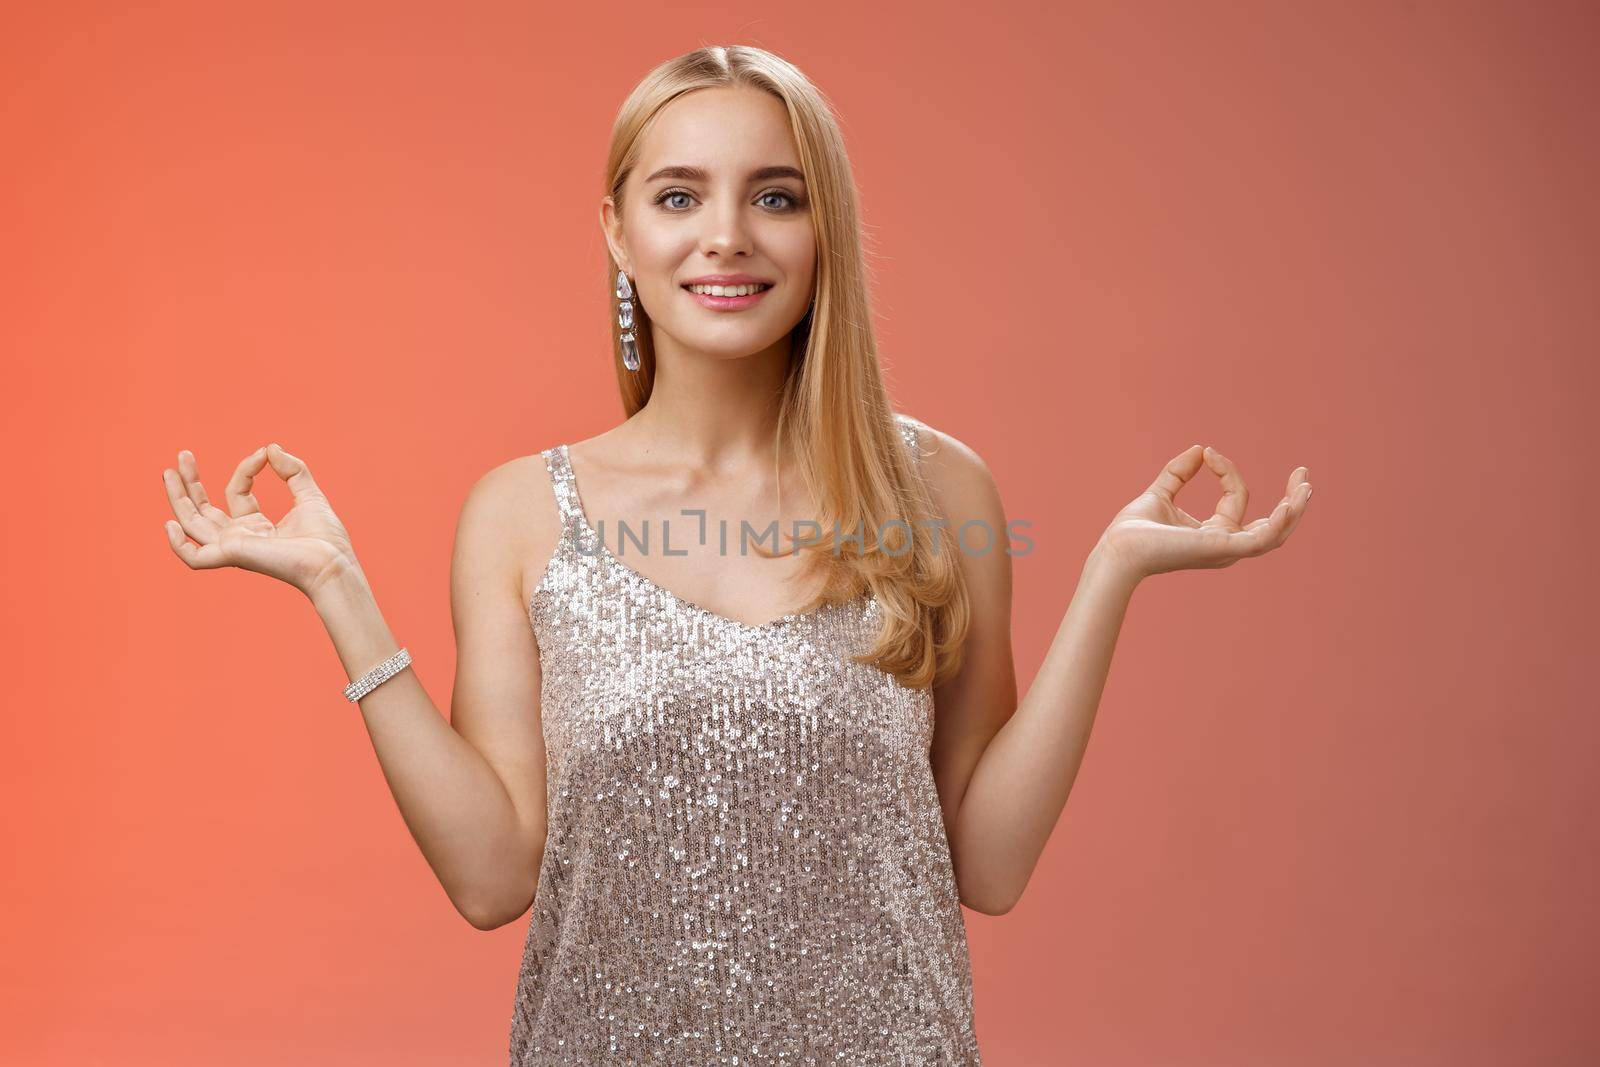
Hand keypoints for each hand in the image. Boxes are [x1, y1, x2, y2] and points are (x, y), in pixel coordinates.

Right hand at [162, 442, 358, 599]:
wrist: (332, 562)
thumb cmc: (326, 539)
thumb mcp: (309, 495)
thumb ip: (292, 471)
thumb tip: (270, 447)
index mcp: (257, 526)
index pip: (237, 492)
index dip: (246, 469)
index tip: (263, 453)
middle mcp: (241, 537)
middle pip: (203, 510)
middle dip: (190, 483)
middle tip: (183, 455)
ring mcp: (233, 547)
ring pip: (193, 525)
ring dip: (178, 499)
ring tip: (168, 472)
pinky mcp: (231, 556)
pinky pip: (194, 558)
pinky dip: (178, 545)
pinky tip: (169, 524)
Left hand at [1096, 444, 1311, 580]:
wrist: (1118, 549)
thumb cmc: (1132, 531)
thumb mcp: (1161, 493)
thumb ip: (1179, 473)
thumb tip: (1199, 450)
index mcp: (1213, 533)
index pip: (1235, 498)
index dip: (1227, 471)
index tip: (1208, 453)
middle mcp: (1225, 545)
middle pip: (1270, 524)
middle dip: (1290, 500)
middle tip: (1303, 473)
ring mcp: (1227, 550)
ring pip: (1274, 533)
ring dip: (1294, 510)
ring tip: (1305, 485)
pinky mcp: (1223, 550)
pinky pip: (1262, 539)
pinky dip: (1278, 522)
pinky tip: (1288, 503)